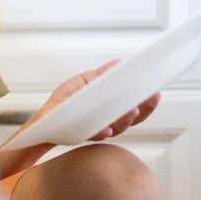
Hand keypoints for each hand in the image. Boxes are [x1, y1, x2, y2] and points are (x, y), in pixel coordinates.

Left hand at [40, 59, 159, 140]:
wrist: (44, 117)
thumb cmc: (64, 101)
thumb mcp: (83, 82)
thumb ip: (101, 76)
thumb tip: (119, 63)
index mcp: (110, 111)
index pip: (135, 108)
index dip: (147, 103)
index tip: (156, 92)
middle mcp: (107, 123)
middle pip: (132, 120)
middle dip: (144, 110)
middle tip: (151, 98)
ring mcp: (96, 130)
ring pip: (116, 129)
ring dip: (125, 120)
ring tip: (132, 110)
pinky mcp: (80, 135)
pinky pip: (92, 136)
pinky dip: (101, 133)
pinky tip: (106, 129)